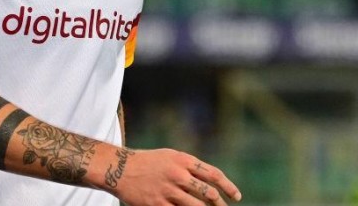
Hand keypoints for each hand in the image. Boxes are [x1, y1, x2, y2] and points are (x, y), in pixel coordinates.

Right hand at [102, 147, 240, 205]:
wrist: (120, 168)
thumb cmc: (149, 162)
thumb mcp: (171, 156)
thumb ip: (190, 167)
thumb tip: (210, 181)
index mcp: (184, 161)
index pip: (213, 175)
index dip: (228, 186)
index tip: (237, 196)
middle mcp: (178, 175)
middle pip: (208, 193)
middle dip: (220, 205)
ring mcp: (168, 191)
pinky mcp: (157, 205)